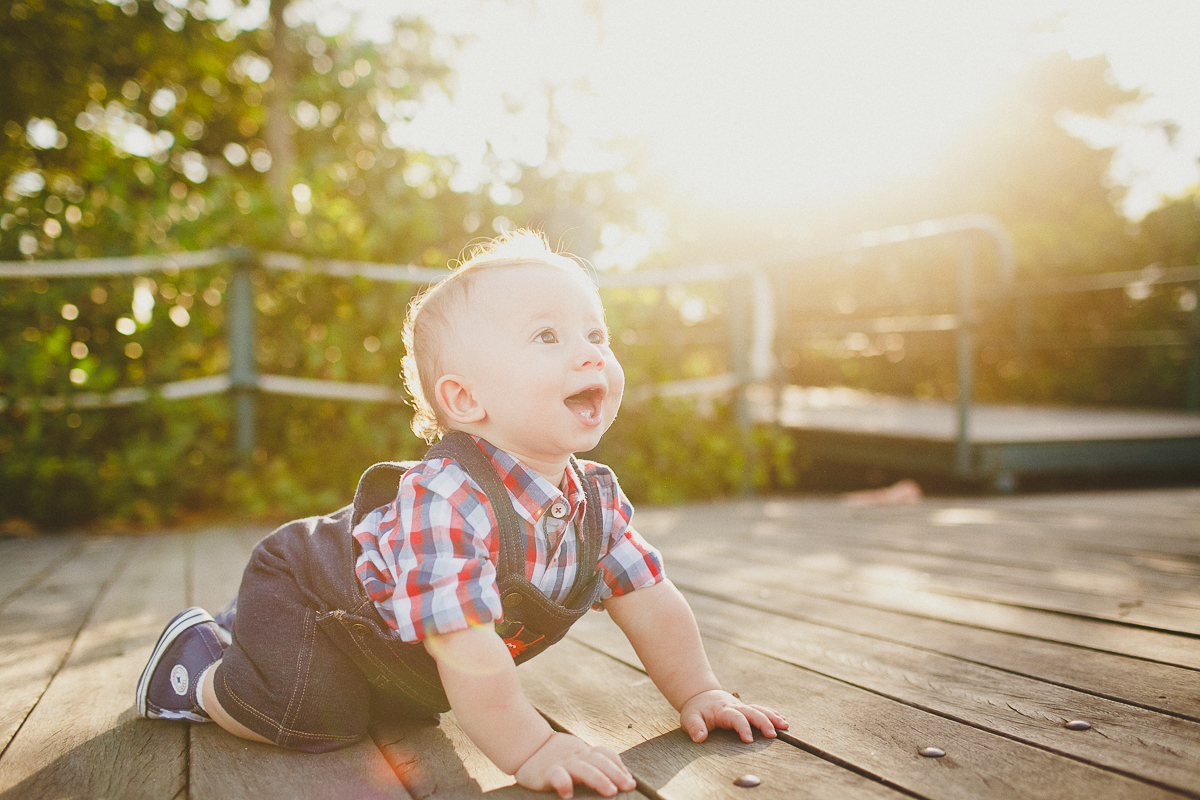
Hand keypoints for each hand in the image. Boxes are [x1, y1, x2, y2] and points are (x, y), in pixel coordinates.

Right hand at [514, 732, 635, 798]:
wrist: (525, 747)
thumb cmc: (556, 758)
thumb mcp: (577, 757)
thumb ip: (594, 765)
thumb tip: (623, 779)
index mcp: (584, 753)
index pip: (606, 754)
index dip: (619, 766)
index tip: (630, 781)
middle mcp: (576, 757)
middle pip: (600, 761)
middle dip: (616, 773)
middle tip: (628, 786)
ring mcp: (562, 763)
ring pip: (584, 769)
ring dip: (599, 779)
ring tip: (610, 791)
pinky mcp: (547, 772)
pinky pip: (557, 776)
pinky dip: (564, 784)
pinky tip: (568, 794)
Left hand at [680, 689, 788, 743]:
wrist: (701, 696)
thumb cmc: (696, 711)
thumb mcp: (689, 718)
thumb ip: (694, 727)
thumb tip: (699, 738)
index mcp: (722, 710)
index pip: (735, 717)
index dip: (743, 727)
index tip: (749, 740)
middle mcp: (735, 706)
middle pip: (752, 712)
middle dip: (763, 722)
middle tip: (772, 735)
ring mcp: (742, 707)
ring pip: (759, 709)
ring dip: (772, 716)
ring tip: (785, 725)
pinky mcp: (746, 709)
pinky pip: (761, 709)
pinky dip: (772, 714)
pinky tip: (783, 721)